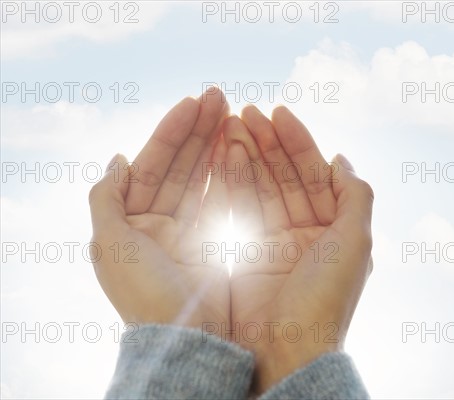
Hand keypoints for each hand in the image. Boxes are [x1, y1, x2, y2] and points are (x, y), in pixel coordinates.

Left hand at [88, 89, 231, 332]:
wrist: (185, 341)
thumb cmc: (144, 296)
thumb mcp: (109, 245)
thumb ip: (106, 198)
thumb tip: (117, 159)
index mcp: (129, 221)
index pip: (152, 165)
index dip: (171, 133)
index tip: (193, 103)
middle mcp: (155, 223)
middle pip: (178, 166)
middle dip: (197, 131)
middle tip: (219, 97)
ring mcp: (184, 233)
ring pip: (200, 179)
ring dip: (214, 147)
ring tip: (232, 115)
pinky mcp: (210, 245)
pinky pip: (219, 202)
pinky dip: (227, 176)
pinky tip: (236, 151)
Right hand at [223, 105, 373, 392]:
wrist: (286, 350)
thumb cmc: (326, 299)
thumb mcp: (356, 242)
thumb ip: (355, 196)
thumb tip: (342, 159)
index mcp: (335, 227)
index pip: (314, 173)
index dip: (298, 141)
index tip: (277, 111)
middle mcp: (306, 231)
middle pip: (284, 175)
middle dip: (267, 142)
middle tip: (245, 112)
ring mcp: (276, 241)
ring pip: (260, 186)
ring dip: (246, 155)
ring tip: (229, 125)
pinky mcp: (249, 253)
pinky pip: (239, 208)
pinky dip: (231, 181)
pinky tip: (223, 154)